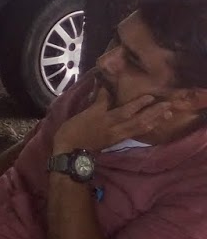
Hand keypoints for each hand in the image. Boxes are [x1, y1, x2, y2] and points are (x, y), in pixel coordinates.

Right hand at [56, 87, 206, 152]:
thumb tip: (105, 87)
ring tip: (167, 113)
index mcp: (103, 118)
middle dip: (150, 111)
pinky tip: (154, 124)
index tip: (149, 96)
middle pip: (135, 118)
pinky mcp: (117, 140)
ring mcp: (117, 134)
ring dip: (154, 120)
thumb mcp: (83, 114)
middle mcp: (113, 127)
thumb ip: (97, 102)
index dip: (136, 103)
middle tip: (166, 103)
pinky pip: (135, 133)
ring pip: (139, 127)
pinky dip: (146, 128)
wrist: (71, 151)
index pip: (121, 109)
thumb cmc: (73, 130)